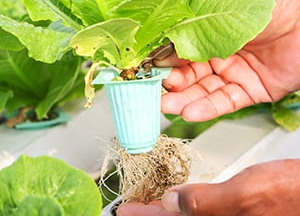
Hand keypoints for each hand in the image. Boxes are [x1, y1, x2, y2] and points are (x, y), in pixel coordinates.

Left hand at [117, 159, 299, 215]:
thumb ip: (205, 202)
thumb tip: (171, 202)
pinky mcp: (230, 213)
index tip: (123, 211)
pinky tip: (176, 199)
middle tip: (129, 207)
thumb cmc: (287, 196)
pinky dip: (182, 206)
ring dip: (163, 212)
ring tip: (146, 203)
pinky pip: (198, 212)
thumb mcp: (244, 197)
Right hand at [155, 0, 299, 120]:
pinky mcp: (251, 89)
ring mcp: (234, 71)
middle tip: (152, 91)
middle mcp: (220, 51)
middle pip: (188, 72)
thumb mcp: (223, 9)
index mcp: (210, 29)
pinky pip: (226, 101)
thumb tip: (161, 43)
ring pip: (203, 90)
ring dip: (183, 99)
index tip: (145, 68)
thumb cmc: (274, 1)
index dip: (162, 59)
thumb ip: (191, 26)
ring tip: (165, 106)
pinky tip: (190, 111)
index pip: (179, 48)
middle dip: (169, 83)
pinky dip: (208, 108)